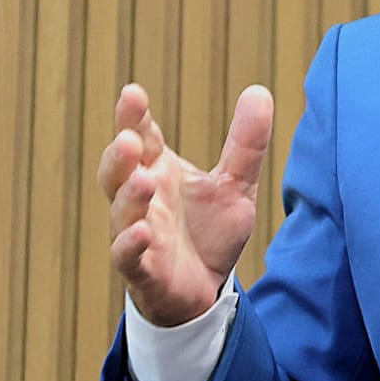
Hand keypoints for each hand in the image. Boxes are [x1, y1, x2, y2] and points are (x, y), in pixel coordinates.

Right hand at [96, 83, 273, 325]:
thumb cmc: (210, 232)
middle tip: (128, 136)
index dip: (133, 117)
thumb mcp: (237, 184)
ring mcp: (138, 234)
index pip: (142, 138)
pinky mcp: (143, 270)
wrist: (207, 289)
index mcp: (160, 171)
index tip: (133, 93)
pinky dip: (131, 244)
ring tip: (144, 179)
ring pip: (122, 211)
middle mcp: (142, 199)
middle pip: (119, 171)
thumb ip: (246, 142)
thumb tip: (260, 90)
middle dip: (120, 153)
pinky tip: (141, 232)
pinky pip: (128, 256)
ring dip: (129, 195)